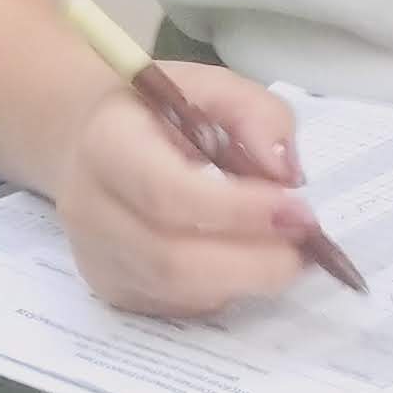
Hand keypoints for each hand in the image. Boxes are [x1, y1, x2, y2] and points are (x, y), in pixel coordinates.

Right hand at [49, 63, 317, 315]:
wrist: (86, 140)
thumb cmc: (157, 112)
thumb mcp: (209, 85)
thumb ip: (256, 114)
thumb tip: (286, 175)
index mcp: (107, 144)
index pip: (167, 193)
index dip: (238, 210)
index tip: (298, 209)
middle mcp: (89, 208)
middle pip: (171, 258)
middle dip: (253, 262)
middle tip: (307, 247)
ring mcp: (97, 258)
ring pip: (179, 291)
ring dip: (247, 281)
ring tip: (288, 254)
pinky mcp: (113, 290)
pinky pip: (178, 306)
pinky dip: (225, 290)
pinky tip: (246, 261)